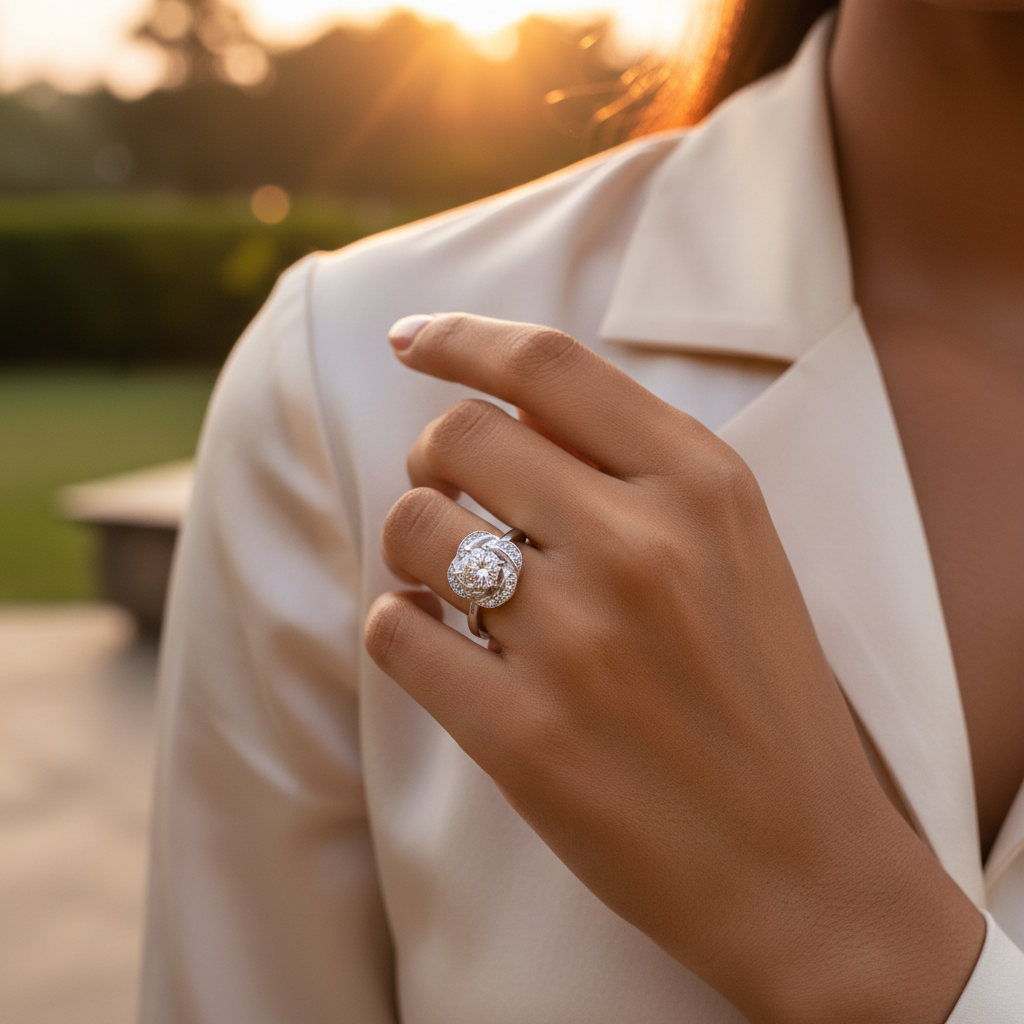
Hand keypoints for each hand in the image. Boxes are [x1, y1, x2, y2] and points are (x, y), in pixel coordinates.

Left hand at [365, 313, 983, 1023]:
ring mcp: (577, 644)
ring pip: (413, 528)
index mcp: (703, 487)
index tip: (409, 343)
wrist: (800, 864)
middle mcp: (639, 548)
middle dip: (432, 457)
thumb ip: (635, 468)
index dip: (459, 340)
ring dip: (414, 546)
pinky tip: (443, 643)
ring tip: (455, 584)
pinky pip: (395, 631)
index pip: (547, 367)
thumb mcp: (736, 549)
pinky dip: (401, 625)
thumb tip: (500, 411)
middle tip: (452, 495)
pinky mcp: (522, 736)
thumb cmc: (763, 693)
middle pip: (460, 436)